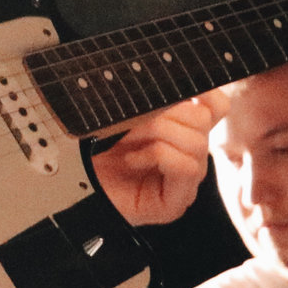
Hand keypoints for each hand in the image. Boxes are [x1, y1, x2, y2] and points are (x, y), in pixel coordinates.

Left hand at [93, 97, 212, 225]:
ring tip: (127, 141)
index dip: (204, 92)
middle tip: (133, 119)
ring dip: (157, 134)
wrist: (70, 183)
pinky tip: (133, 160)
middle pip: (204, 119)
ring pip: (197, 142)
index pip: (216, 106)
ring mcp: (185, 182)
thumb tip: (169, 85)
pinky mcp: (176, 203)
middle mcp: (190, 156)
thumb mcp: (124, 115)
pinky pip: (187, 167)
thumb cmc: (93, 149)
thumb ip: (152, 101)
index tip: (177, 88)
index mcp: (182, 131)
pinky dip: (157, 156)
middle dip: (166, 113)